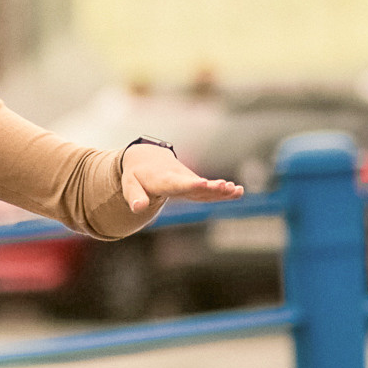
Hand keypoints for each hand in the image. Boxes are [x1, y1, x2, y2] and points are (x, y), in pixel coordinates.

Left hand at [120, 143, 243, 217]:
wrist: (147, 160)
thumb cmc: (137, 176)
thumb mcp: (130, 185)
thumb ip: (134, 197)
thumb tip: (138, 208)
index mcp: (162, 179)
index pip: (177, 183)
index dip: (189, 184)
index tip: (202, 183)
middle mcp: (179, 178)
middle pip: (196, 185)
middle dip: (210, 187)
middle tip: (226, 186)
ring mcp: (188, 181)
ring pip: (205, 187)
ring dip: (221, 189)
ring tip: (236, 190)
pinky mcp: (194, 184)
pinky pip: (208, 189)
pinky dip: (222, 190)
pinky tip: (238, 191)